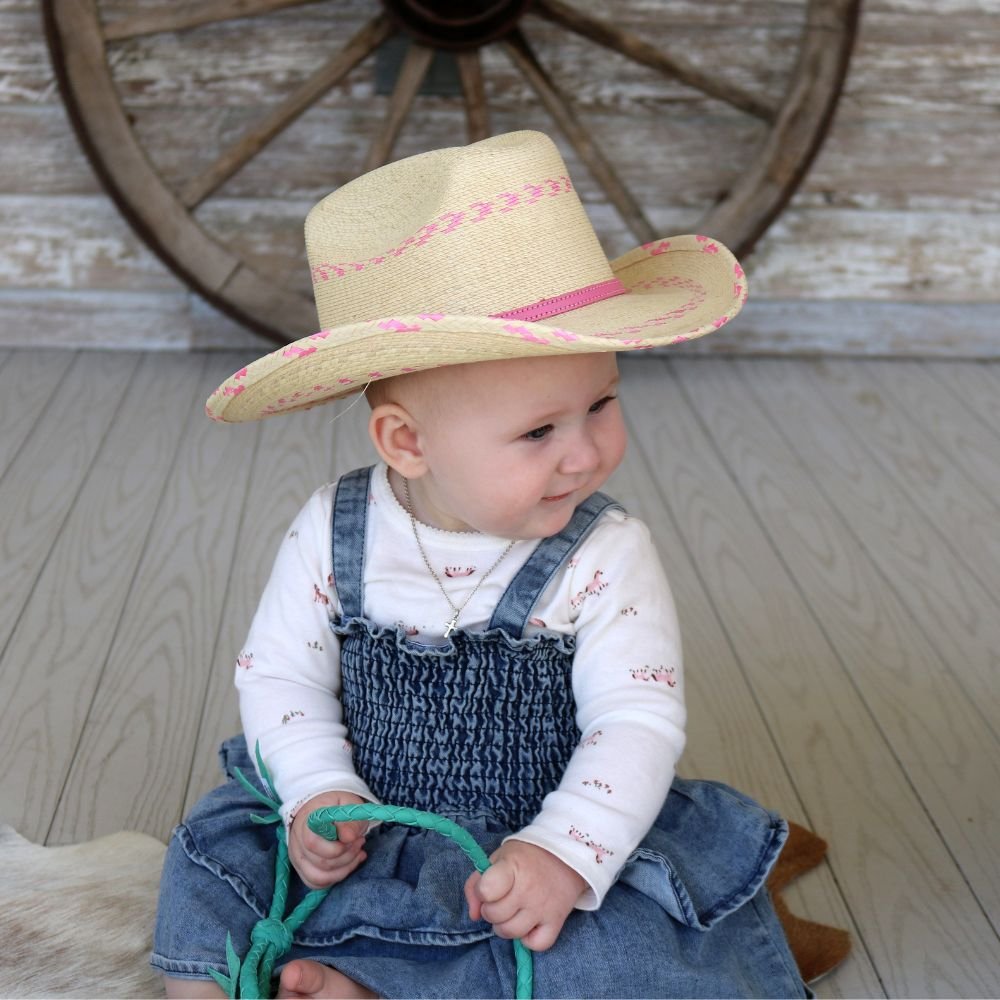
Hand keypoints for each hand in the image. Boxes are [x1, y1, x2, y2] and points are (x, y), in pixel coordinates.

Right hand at [288, 790, 368, 888]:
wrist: (323, 807)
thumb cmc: (336, 805)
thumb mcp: (348, 803)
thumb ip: (349, 819)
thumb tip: (348, 837)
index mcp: (306, 822)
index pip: (313, 843)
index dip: (338, 847)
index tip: (355, 837)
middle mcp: (297, 841)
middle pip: (321, 862)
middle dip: (348, 856)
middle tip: (360, 841)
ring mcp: (297, 857)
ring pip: (319, 877)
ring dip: (344, 869)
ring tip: (357, 853)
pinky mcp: (302, 868)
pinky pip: (316, 883)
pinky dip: (336, 877)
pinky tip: (349, 864)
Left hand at [464, 840, 586, 951]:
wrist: (565, 856)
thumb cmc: (526, 857)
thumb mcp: (498, 858)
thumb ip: (476, 883)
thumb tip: (473, 915)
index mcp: (511, 866)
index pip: (486, 890)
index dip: (482, 892)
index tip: (488, 887)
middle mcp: (528, 888)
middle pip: (495, 915)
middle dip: (492, 910)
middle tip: (501, 900)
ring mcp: (543, 907)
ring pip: (511, 933)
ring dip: (506, 926)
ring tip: (513, 912)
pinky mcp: (557, 921)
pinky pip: (536, 945)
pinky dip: (529, 939)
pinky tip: (529, 924)